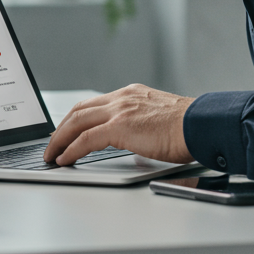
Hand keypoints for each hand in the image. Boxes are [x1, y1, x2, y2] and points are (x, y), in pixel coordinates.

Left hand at [43, 84, 194, 166]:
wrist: (202, 125)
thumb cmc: (191, 127)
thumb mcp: (162, 119)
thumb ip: (145, 125)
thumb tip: (138, 143)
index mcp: (134, 94)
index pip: (95, 104)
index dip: (76, 118)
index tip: (67, 131)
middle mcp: (124, 97)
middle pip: (80, 110)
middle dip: (61, 128)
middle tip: (52, 143)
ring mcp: (121, 110)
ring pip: (77, 121)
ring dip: (59, 139)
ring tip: (52, 154)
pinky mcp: (120, 126)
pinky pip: (85, 139)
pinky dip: (71, 149)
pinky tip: (65, 159)